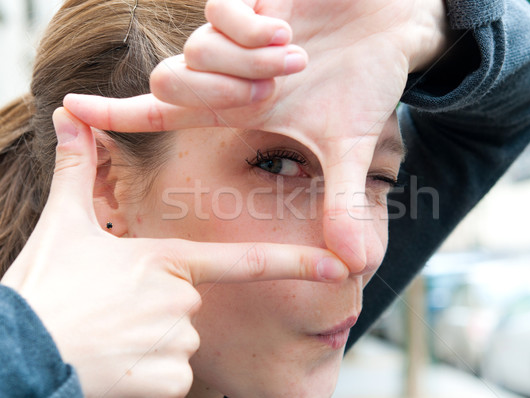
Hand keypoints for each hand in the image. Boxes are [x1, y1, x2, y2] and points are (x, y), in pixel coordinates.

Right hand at [1, 108, 347, 396]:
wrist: (22, 352)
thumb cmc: (46, 290)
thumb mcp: (63, 226)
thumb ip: (79, 170)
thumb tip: (70, 115)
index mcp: (168, 261)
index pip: (247, 261)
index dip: (297, 263)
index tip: (338, 266)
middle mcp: (182, 301)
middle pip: (192, 305)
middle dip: (162, 309)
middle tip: (115, 313)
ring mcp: (177, 344)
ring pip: (180, 342)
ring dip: (150, 342)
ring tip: (110, 337)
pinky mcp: (168, 383)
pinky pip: (171, 377)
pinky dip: (147, 375)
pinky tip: (114, 365)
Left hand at [63, 0, 449, 272]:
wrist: (393, 31)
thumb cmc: (368, 83)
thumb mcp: (352, 148)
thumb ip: (344, 201)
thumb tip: (357, 264)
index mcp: (240, 107)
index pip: (160, 112)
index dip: (115, 113)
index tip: (72, 110)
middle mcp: (228, 70)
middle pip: (168, 83)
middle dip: (218, 95)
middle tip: (273, 94)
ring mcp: (236, 32)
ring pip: (194, 51)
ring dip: (245, 65)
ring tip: (295, 60)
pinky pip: (220, 12)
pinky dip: (250, 31)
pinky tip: (286, 32)